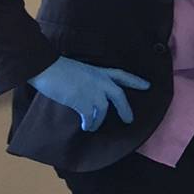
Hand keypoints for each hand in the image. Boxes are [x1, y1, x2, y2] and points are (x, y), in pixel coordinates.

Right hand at [30, 56, 148, 132]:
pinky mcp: (83, 102)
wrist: (45, 67)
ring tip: (92, 126)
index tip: (148, 86)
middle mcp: (100, 81)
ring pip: (102, 111)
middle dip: (125, 109)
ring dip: (98, 121)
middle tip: (129, 120)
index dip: (135, 81)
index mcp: (99, 71)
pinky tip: (85, 126)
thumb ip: (87, 80)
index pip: (121, 75)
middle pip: (119, 96)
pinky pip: (89, 117)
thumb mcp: (79, 70)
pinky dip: (88, 123)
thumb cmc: (56, 67)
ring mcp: (93, 92)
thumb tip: (85, 92)